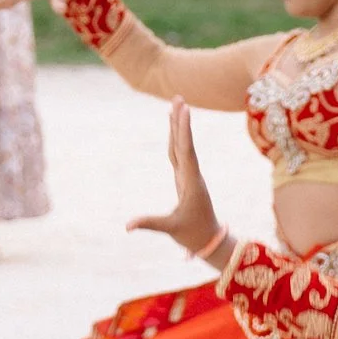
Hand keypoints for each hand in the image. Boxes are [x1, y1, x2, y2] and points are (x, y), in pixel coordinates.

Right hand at [126, 101, 222, 258]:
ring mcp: (189, 175)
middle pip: (184, 143)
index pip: (186, 151)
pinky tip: (173, 129)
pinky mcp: (185, 178)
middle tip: (178, 98)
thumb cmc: (192, 234)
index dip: (183, 130)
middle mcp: (192, 175)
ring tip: (176, 105)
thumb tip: (127, 226)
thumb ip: (149, 224)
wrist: (210, 240)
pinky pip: (179, 154)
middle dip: (180, 121)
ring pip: (182, 146)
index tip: (183, 110)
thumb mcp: (170, 229)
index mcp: (190, 182)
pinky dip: (175, 139)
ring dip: (178, 126)